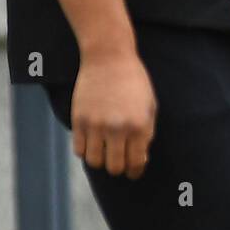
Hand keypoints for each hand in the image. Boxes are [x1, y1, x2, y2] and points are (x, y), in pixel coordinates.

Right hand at [70, 49, 156, 177]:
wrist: (109, 58)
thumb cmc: (133, 81)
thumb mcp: (150, 105)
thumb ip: (147, 133)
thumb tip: (140, 159)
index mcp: (139, 125)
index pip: (136, 163)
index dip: (135, 171)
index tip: (133, 171)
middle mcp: (118, 129)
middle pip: (114, 167)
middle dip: (119, 167)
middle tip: (119, 160)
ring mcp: (96, 125)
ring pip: (94, 162)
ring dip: (101, 160)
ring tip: (105, 150)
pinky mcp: (79, 121)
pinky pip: (79, 150)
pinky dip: (86, 150)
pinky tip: (93, 141)